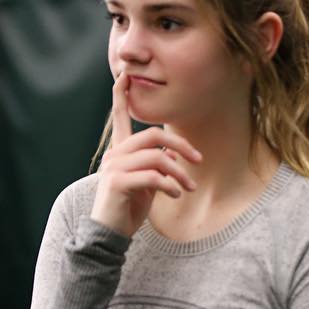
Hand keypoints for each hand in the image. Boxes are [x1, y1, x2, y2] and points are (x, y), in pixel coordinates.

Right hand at [90, 71, 201, 236]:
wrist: (110, 233)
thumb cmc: (129, 207)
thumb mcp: (147, 183)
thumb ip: (157, 165)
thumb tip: (174, 157)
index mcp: (120, 151)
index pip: (119, 117)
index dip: (120, 96)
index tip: (124, 75)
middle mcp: (115, 154)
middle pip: (154, 135)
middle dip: (181, 145)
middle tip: (199, 160)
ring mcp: (114, 168)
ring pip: (157, 158)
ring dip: (180, 173)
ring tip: (189, 187)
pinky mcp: (116, 183)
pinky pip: (152, 177)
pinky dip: (169, 185)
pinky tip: (175, 194)